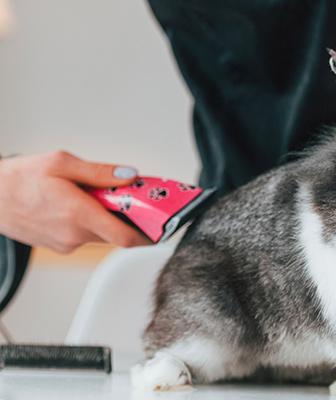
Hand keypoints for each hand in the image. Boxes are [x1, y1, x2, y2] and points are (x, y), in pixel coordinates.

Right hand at [0, 151, 149, 252]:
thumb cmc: (20, 179)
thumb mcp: (63, 163)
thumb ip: (101, 172)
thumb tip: (130, 176)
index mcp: (79, 214)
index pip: (126, 237)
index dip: (149, 235)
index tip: (163, 227)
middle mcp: (75, 235)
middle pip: (117, 234)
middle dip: (130, 220)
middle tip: (135, 201)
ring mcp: (66, 244)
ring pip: (101, 235)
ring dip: (109, 220)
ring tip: (103, 197)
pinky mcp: (59, 246)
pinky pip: (85, 236)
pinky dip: (92, 223)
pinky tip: (83, 204)